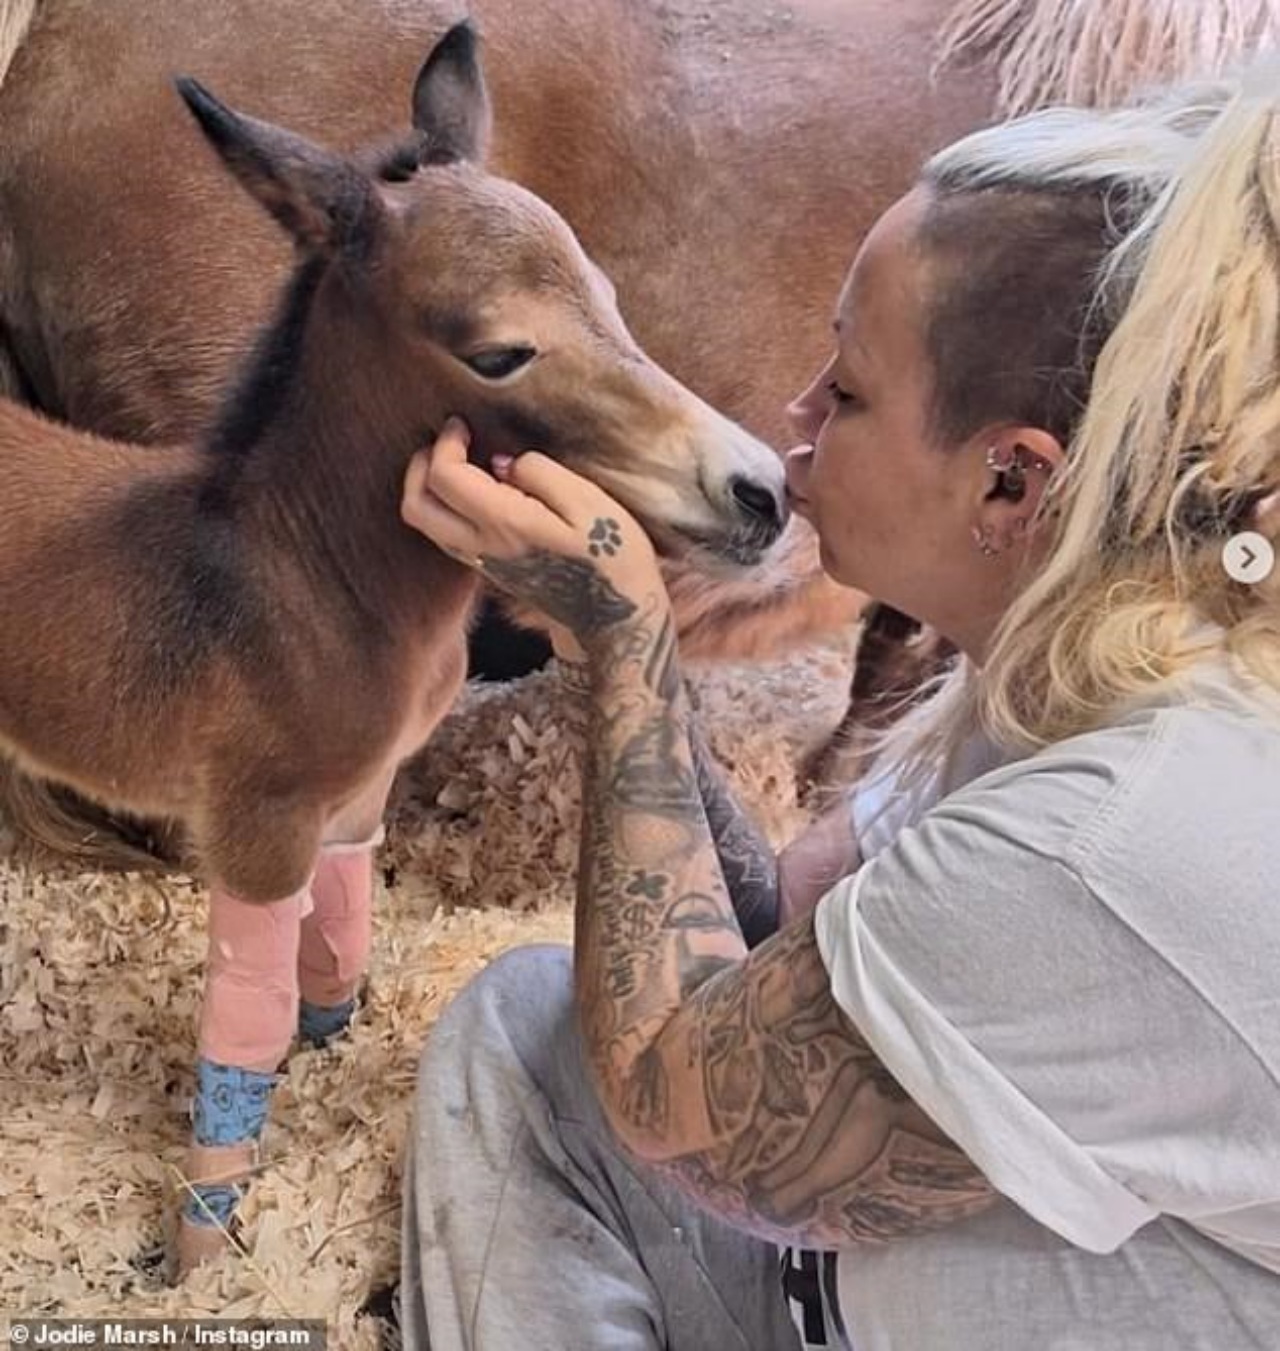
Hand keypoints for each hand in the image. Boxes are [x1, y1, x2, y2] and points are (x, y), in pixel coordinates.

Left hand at [401, 418, 669, 647]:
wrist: (614, 616)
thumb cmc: (611, 555)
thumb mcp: (589, 503)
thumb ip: (541, 473)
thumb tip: (503, 463)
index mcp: (504, 523)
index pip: (444, 477)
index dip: (445, 442)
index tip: (462, 423)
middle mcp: (481, 546)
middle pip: (416, 506)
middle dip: (420, 466)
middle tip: (446, 442)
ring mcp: (481, 561)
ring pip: (425, 524)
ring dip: (427, 487)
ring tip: (457, 461)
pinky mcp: (487, 569)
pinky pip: (444, 534)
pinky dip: (443, 506)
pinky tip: (473, 489)